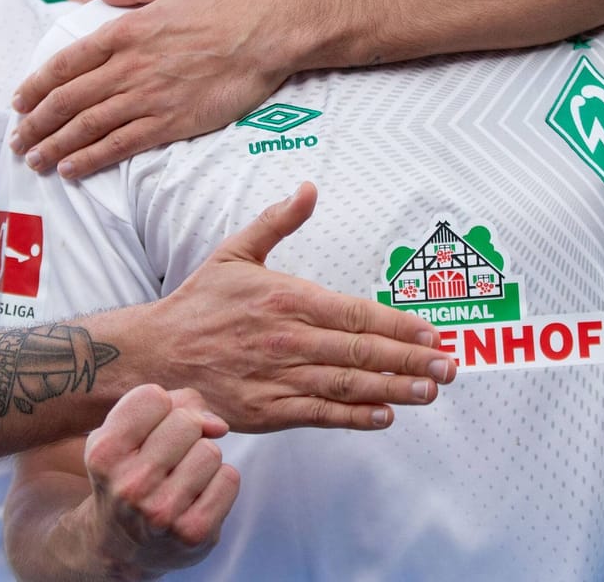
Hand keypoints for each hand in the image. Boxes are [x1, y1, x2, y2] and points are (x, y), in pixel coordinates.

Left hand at [10, 0, 291, 177]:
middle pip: (67, 100)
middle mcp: (128, 66)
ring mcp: (148, 97)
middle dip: (35, 124)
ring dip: (54, 146)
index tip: (19, 102)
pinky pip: (120, 145)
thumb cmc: (227, 5)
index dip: (36, 86)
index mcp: (125, 30)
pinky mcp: (170, 122)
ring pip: (87, 127)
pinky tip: (71, 169)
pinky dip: (90, 158)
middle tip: (17, 141)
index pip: (65, 64)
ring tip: (34, 160)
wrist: (268, 34)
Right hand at [79, 385, 238, 576]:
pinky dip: (218, 483)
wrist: (122, 546)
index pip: (153, 397)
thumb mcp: (125, 434)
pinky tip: (196, 497)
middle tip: (168, 458)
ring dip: (202, 459)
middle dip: (185, 432)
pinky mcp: (193, 533)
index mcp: (104, 454)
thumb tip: (218, 425)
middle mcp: (130, 485)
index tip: (149, 430)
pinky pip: (229, 479)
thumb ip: (171, 405)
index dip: (159, 408)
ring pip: (210, 450)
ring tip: (181, 479)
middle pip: (187, 422)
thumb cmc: (129, 474)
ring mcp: (162, 512)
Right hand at [136, 183, 453, 431]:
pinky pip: (320, 414)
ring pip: (347, 385)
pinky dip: (354, 416)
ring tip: (429, 391)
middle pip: (361, 351)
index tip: (433, 333)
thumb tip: (308, 188)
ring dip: (394, 389)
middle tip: (449, 366)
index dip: (398, 325)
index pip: (355, 313)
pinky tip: (384, 416)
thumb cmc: (199, 302)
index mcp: (286, 298)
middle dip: (410, 360)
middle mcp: (287, 339)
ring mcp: (278, 377)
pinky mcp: (267, 410)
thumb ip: (277, 222)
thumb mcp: (235, 252)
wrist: (154, 353)